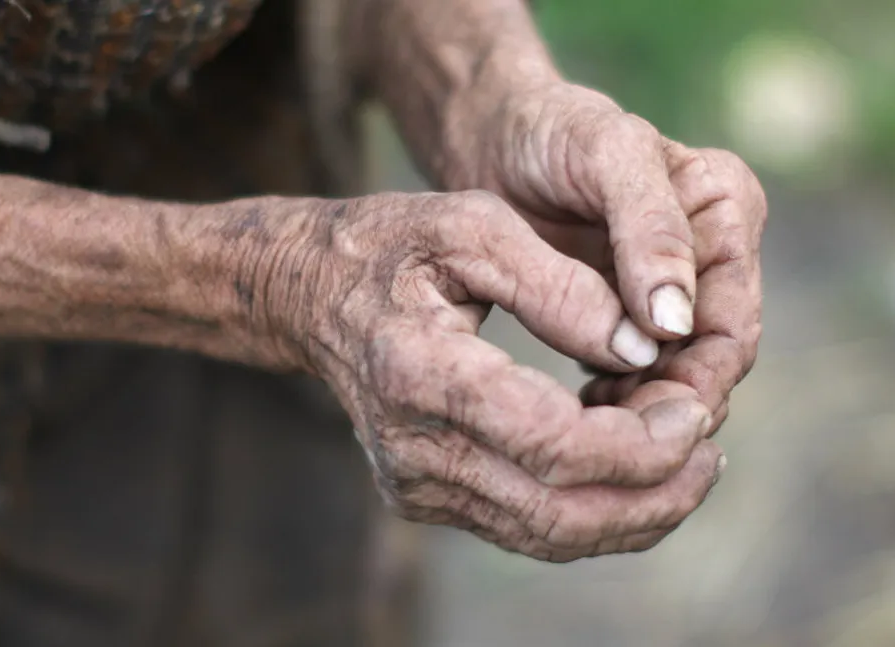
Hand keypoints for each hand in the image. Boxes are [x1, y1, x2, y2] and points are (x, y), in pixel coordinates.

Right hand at [283, 191, 725, 561]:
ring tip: (687, 460)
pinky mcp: (425, 496)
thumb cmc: (392, 246)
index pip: (551, 444)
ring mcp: (415, 483)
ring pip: (549, 534)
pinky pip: (528, 525)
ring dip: (634, 510)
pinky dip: (594, 507)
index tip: (696, 406)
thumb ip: (560, 285)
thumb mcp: (471, 225)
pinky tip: (631, 463)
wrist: (310, 296)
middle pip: (558, 513)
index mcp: (419, 372)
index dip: (641, 443)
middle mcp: (412, 448)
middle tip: (707, 448)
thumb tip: (645, 346)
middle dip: (654, 493)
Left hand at [446, 81, 766, 428]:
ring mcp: (671, 290)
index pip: (734, 322)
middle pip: (712, 363)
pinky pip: (637, 376)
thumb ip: (648, 228)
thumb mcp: (606, 155)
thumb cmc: (554, 131)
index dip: (699, 378)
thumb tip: (677, 322)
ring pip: (675, 379)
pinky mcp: (628, 313)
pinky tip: (578, 411)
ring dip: (640, 412)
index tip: (648, 418)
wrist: (498, 137)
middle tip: (611, 440)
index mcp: (727, 211)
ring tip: (587, 428)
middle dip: (669, 407)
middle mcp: (711, 256)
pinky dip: (616, 401)